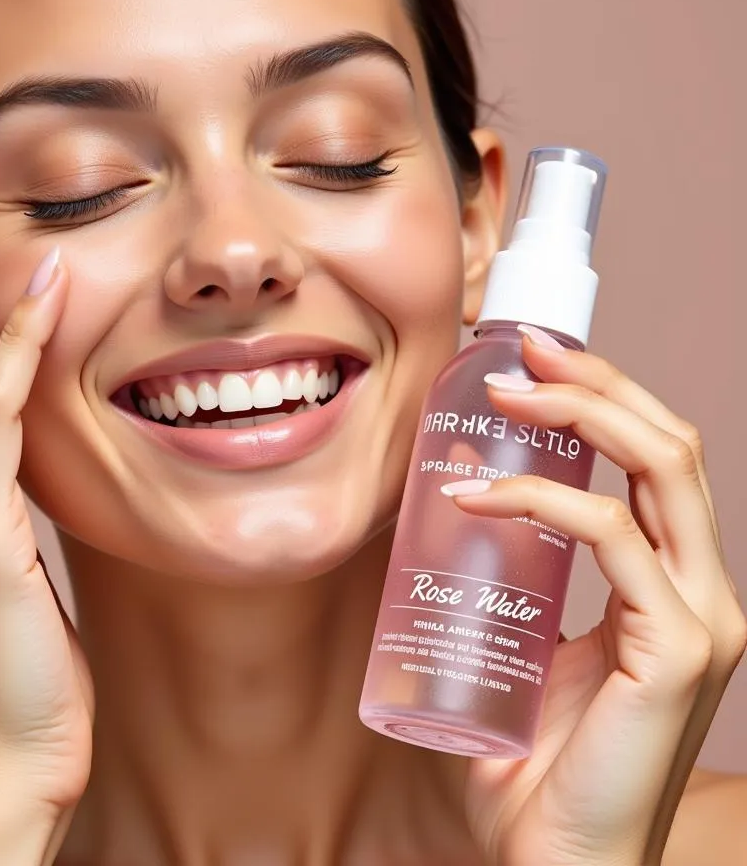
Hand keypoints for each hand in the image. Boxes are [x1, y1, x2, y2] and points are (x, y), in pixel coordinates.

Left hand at [444, 325, 745, 865]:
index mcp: (672, 581)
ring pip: (662, 470)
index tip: (526, 357)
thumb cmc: (536, 754)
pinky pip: (613, 538)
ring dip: (579, 413)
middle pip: (669, 444)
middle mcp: (703, 588)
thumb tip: (459, 491)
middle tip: (516, 349)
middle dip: (596, 381)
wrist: (556, 858)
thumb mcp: (527, 635)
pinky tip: (479, 497)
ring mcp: (703, 617)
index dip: (601, 395)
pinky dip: (543, 500)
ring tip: (500, 393)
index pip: (654, 461)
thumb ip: (516, 572)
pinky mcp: (681, 649)